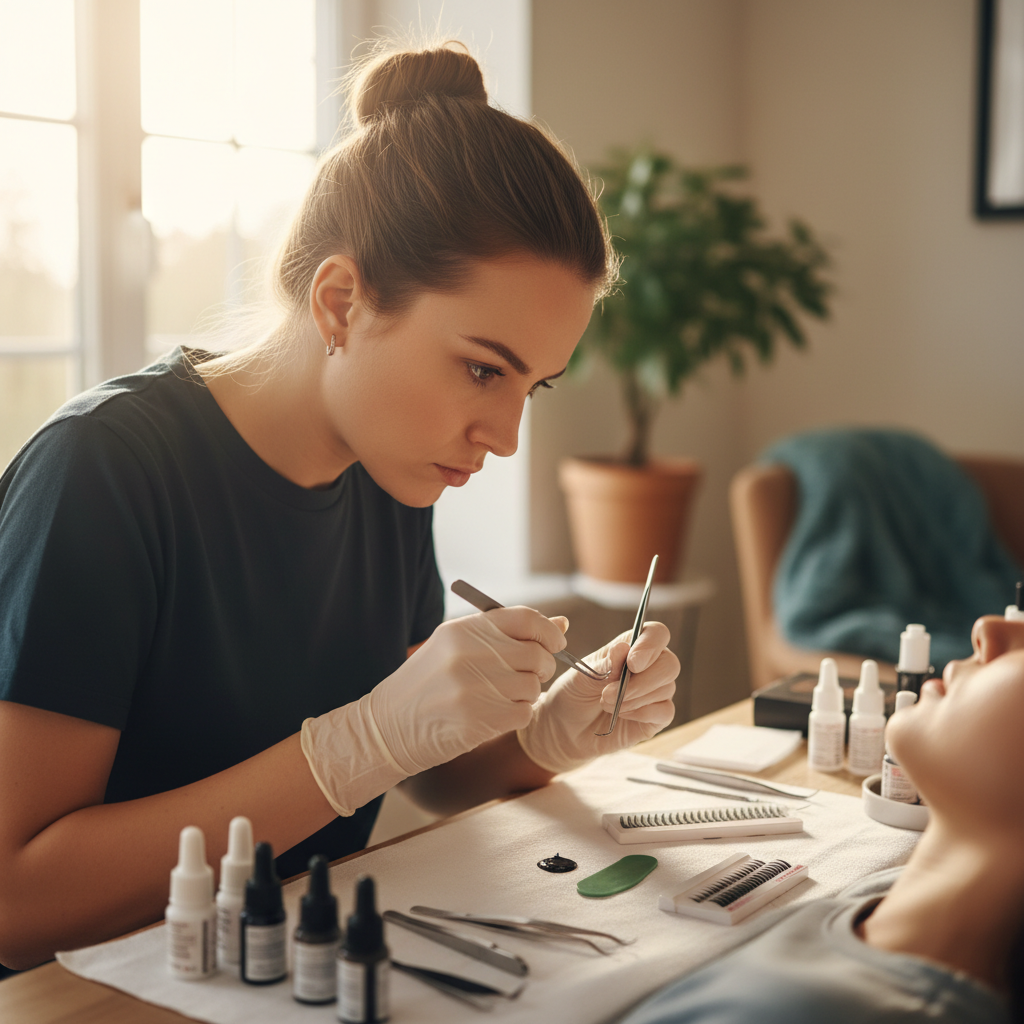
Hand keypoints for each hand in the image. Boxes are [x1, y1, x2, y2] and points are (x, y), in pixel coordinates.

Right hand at [301, 608, 566, 813]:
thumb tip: (561, 624)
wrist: (387, 727)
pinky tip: (495, 714)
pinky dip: (518, 715)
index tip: (555, 642)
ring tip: (501, 696)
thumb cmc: (426, 684)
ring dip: (527, 694)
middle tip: (529, 675)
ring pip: (533, 686)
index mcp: (463, 629)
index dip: (549, 631)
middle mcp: (469, 654)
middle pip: (536, 654)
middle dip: (542, 666)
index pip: (526, 619)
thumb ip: (505, 633)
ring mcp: (474, 687)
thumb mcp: (455, 647)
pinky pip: (524, 713)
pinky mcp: (479, 720)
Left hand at [516, 622, 677, 773]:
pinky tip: (620, 714)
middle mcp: (650, 666)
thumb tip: (622, 649)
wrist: (567, 727)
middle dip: (641, 681)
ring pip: (666, 688)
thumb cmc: (575, 693)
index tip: (632, 663)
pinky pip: (665, 712)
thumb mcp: (581, 676)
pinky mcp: (658, 716)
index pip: (657, 634)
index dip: (650, 645)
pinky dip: (641, 713)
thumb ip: (604, 665)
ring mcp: (656, 692)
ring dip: (633, 698)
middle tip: (609, 693)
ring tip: (605, 704)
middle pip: (669, 664)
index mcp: (632, 647)